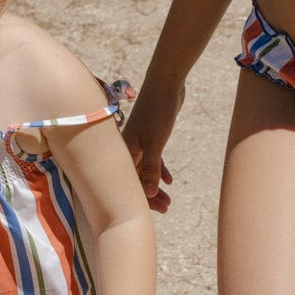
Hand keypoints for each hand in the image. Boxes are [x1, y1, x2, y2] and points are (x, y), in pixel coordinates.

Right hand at [121, 84, 181, 214]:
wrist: (165, 84)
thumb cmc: (157, 111)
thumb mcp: (155, 143)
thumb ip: (151, 168)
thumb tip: (149, 193)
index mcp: (124, 150)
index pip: (130, 181)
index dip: (143, 198)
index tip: (157, 210)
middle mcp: (128, 147)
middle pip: (136, 178)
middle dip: (150, 195)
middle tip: (166, 208)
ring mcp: (139, 142)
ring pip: (145, 170)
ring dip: (156, 185)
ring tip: (169, 200)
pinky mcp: (150, 136)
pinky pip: (152, 159)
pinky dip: (159, 170)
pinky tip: (169, 180)